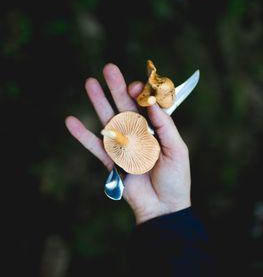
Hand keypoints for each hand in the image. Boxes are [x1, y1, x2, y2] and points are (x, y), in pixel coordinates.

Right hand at [65, 63, 190, 223]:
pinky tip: (70, 121)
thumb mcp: (176, 150)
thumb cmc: (175, 179)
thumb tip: (152, 102)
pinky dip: (82, 135)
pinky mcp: (111, 160)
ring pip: (108, 120)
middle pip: (124, 106)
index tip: (136, 86)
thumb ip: (165, 126)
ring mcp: (123, 145)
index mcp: (155, 129)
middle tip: (108, 68)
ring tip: (89, 82)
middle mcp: (137, 133)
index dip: (140, 93)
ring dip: (98, 102)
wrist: (163, 208)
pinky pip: (94, 146)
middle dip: (116, 87)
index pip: (145, 105)